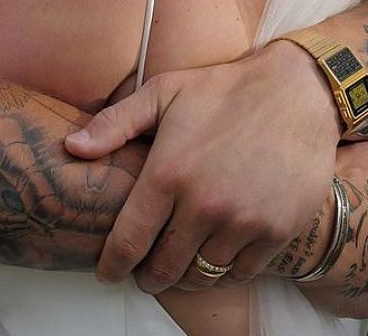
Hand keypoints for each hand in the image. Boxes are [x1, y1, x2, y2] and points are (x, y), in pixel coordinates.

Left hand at [62, 40, 340, 292]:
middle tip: (144, 275)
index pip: (129, 240)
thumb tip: (71, 148)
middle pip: (166, 266)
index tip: (107, 274)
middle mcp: (204, 205)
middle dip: (149, 277)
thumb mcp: (161, 93)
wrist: (296, 92)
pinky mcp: (279, 229)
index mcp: (168, 175)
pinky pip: (243, 270)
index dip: (113, 265)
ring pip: (204, 273)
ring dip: (188, 275)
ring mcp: (244, 221)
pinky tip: (218, 255)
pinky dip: (227, 269)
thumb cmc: (222, 90)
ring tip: (180, 266)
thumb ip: (113, 124)